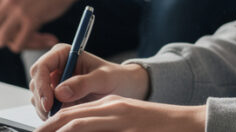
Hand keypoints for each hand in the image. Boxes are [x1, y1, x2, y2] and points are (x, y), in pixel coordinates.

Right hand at [29, 44, 149, 118]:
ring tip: (62, 116)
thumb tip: (60, 92)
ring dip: (45, 109)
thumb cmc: (116, 77)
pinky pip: (44, 106)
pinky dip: (49, 114)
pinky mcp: (55, 96)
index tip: (49, 103)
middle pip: (36, 83)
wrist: (124, 87)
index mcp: (63, 53)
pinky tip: (62, 117)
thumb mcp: (103, 79)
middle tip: (53, 114)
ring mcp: (53, 82)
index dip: (41, 85)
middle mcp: (55, 66)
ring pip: (37, 96)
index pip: (42, 66)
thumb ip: (83, 83)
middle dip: (42, 100)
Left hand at [38, 96, 205, 131]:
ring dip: (60, 131)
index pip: (71, 113)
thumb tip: (76, 128)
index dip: (51, 124)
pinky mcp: (127, 128)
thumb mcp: (126, 119)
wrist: (187, 123)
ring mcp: (119, 120)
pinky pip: (94, 130)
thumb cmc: (156, 126)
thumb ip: (104, 122)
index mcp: (109, 105)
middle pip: (69, 118)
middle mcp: (110, 109)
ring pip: (78, 125)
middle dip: (48, 129)